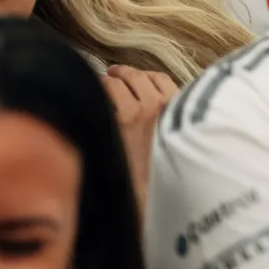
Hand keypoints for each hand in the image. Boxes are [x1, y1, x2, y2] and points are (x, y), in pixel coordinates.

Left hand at [103, 65, 176, 203]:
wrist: (146, 193)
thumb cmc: (159, 168)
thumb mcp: (174, 137)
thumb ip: (168, 115)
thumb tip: (150, 98)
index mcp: (177, 108)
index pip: (159, 78)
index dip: (144, 77)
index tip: (134, 81)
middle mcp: (158, 106)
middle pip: (137, 75)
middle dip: (123, 76)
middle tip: (113, 78)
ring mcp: (136, 111)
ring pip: (116, 81)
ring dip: (108, 83)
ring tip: (101, 92)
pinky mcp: (115, 120)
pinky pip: (102, 92)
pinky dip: (96, 92)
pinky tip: (91, 102)